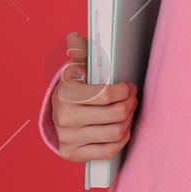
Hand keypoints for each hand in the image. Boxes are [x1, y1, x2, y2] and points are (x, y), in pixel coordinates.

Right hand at [49, 32, 138, 162]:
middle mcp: (64, 118)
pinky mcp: (72, 154)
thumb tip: (74, 37)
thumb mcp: (76, 67)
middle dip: (130, 104)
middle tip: (133, 98)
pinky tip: (122, 129)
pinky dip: (121, 139)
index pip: (105, 95)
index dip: (124, 90)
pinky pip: (108, 150)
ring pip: (115, 133)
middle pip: (115, 115)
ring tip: (128, 111)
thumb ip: (79, 51)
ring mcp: (68, 138)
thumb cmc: (74, 87)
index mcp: (65, 93)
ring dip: (128, 121)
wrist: (57, 114)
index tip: (129, 86)